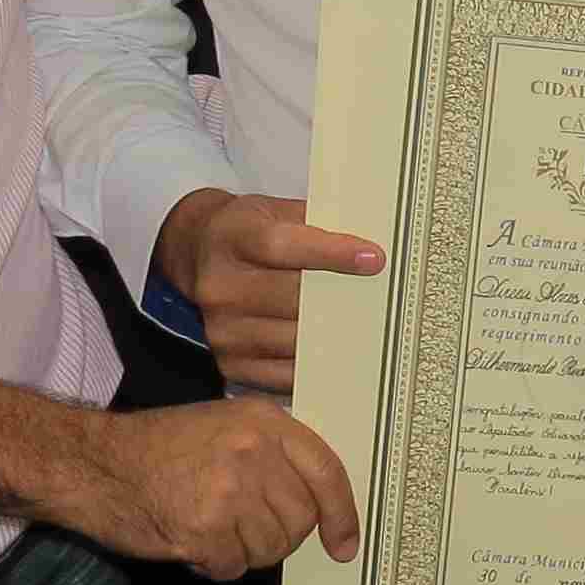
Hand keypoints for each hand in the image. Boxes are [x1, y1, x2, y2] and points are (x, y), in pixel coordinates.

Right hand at [88, 397, 361, 577]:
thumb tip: (318, 504)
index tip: (344, 544)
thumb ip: (272, 455)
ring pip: (270, 549)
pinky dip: (215, 565)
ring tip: (210, 528)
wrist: (93, 463)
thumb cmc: (156, 448)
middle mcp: (253, 452)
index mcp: (264, 422)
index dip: (342, 514)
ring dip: (243, 552)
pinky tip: (192, 542)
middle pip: (300, 521)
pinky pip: (234, 567)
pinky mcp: (204, 528)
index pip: (327, 472)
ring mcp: (229, 490)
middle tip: (240, 529)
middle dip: (276, 537)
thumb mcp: (224, 426)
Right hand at [158, 189, 381, 393]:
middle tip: (385, 298)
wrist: (199, 254)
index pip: (280, 246)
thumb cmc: (250, 231)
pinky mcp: (230, 363)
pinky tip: (344, 352)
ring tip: (372, 327)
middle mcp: (219, 285)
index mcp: (231, 237)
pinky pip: (285, 373)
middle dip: (341, 298)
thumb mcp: (275, 210)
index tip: (374, 258)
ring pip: (293, 339)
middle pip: (290, 298)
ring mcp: (221, 329)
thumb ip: (317, 223)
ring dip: (335, 334)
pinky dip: (318, 364)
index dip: (329, 253)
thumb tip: (372, 248)